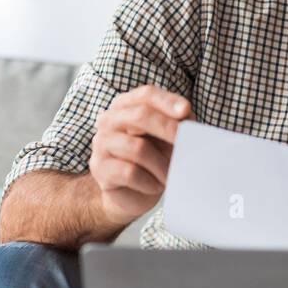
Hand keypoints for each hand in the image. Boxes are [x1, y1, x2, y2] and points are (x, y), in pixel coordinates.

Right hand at [89, 84, 194, 224]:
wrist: (135, 193)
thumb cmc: (155, 159)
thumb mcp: (168, 138)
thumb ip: (177, 124)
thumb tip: (187, 119)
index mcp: (126, 105)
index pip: (146, 95)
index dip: (167, 101)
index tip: (186, 110)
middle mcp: (109, 120)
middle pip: (139, 116)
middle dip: (167, 128)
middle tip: (186, 143)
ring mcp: (101, 143)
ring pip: (137, 148)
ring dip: (161, 165)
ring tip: (170, 176)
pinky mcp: (99, 168)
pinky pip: (129, 172)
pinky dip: (149, 182)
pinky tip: (155, 186)